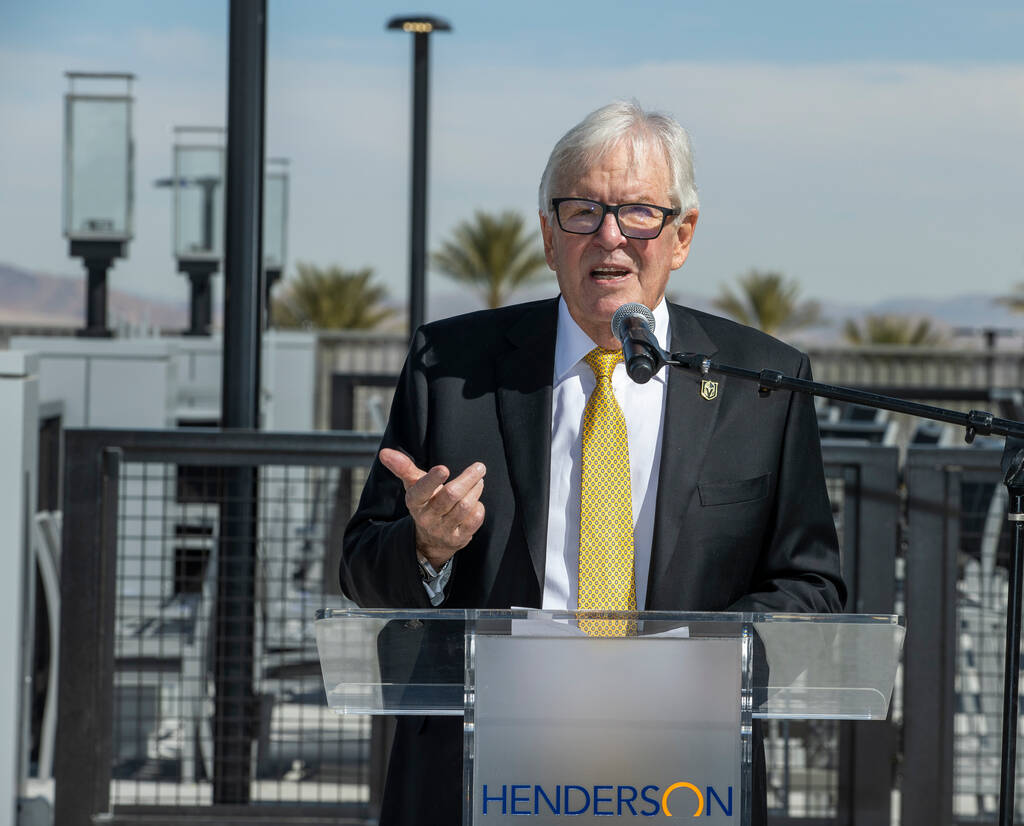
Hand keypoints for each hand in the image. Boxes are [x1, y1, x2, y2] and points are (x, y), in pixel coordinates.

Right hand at [378, 448, 486, 568]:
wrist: (430, 539)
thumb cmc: (425, 501)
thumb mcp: (413, 485)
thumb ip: (402, 467)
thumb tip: (384, 452)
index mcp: (414, 501)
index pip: (421, 490)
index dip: (432, 480)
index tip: (444, 469)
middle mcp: (427, 517)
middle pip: (450, 496)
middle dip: (467, 479)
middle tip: (479, 467)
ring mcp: (443, 530)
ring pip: (465, 506)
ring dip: (475, 490)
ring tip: (478, 481)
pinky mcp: (458, 539)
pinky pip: (474, 520)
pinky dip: (478, 507)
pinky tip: (476, 502)